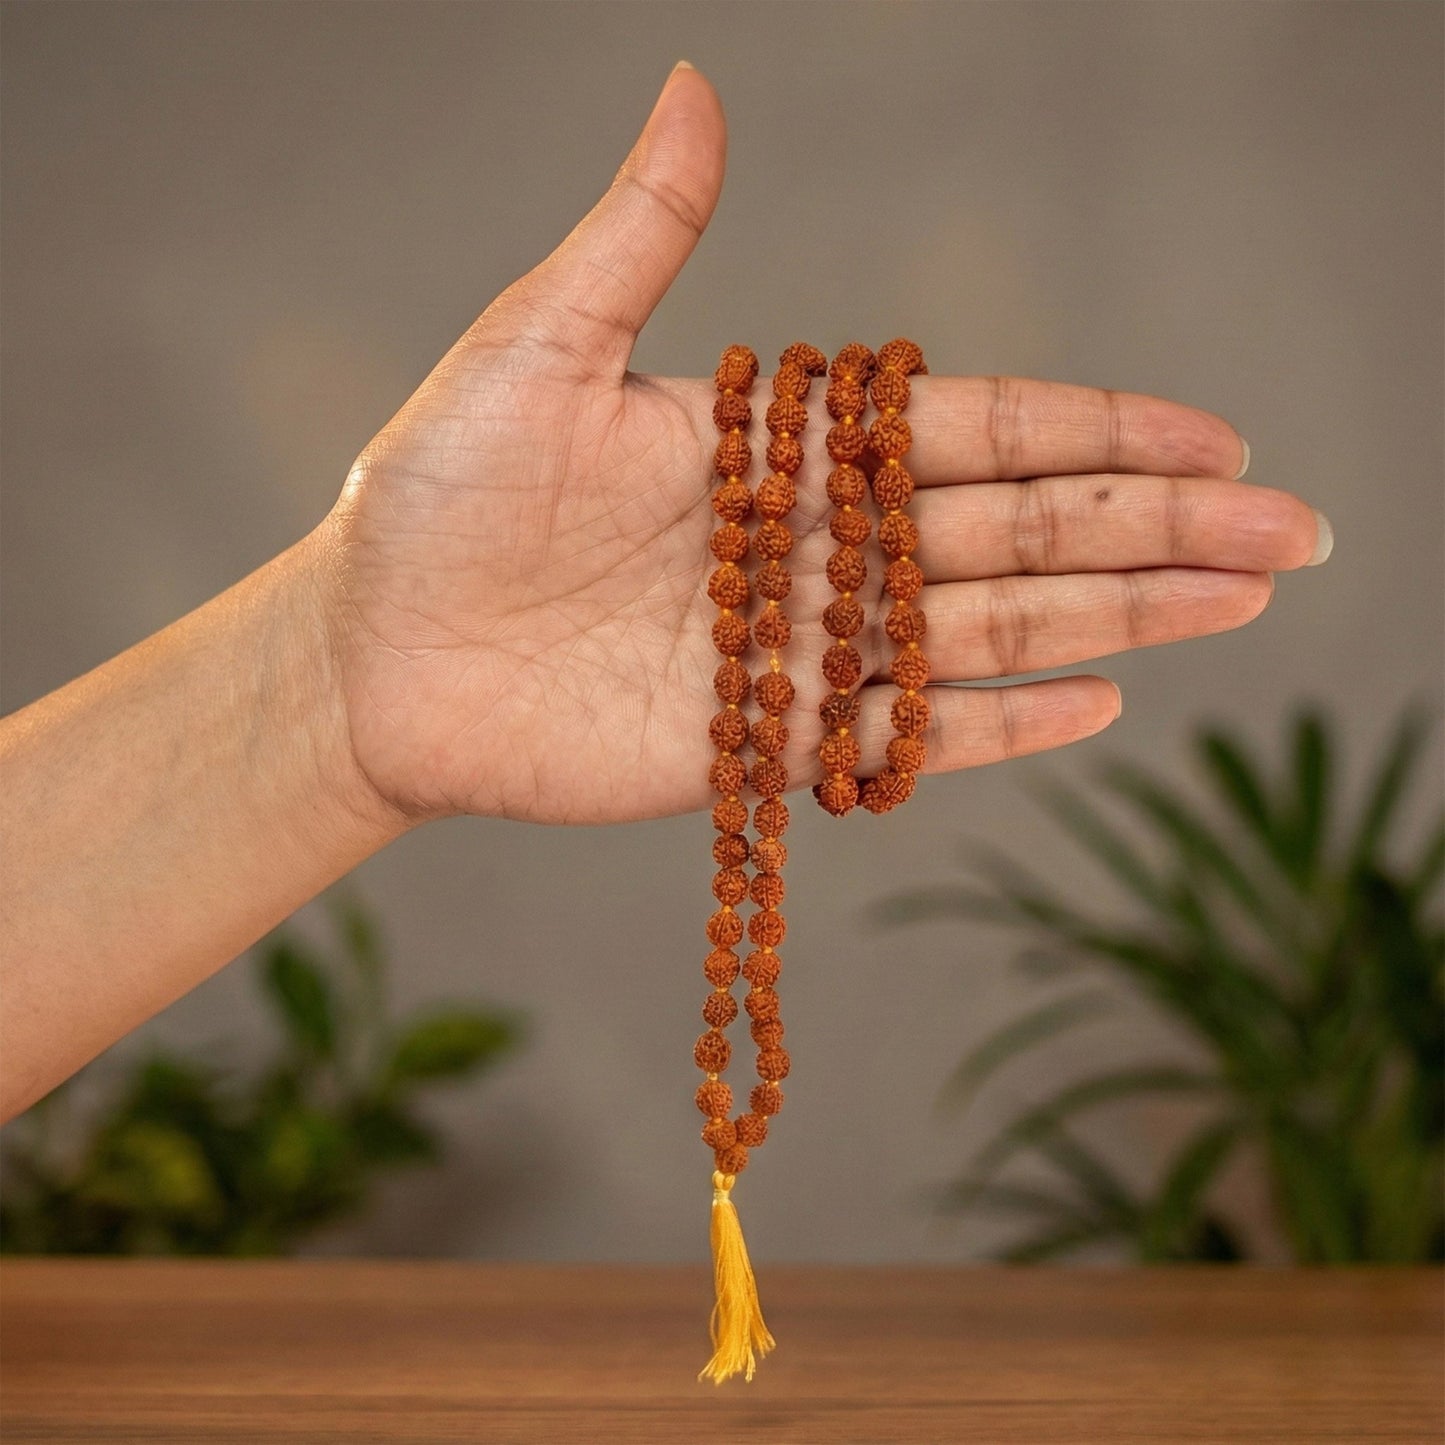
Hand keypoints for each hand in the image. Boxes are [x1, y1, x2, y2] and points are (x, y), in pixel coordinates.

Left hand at [318, 63, 1327, 826]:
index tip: (1212, 437)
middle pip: (1009, 535)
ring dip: (1111, 620)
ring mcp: (790, 649)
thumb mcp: (538, 346)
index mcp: (777, 447)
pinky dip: (992, 726)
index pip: (970, 434)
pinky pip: (895, 735)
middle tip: (1284, 534)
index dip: (1094, 430)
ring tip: (1232, 606)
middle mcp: (805, 546)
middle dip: (1150, 530)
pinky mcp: (757, 744)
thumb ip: (642, 237)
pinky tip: (1096, 703)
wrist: (370, 653)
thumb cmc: (437, 493)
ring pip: (978, 632)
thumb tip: (696, 85)